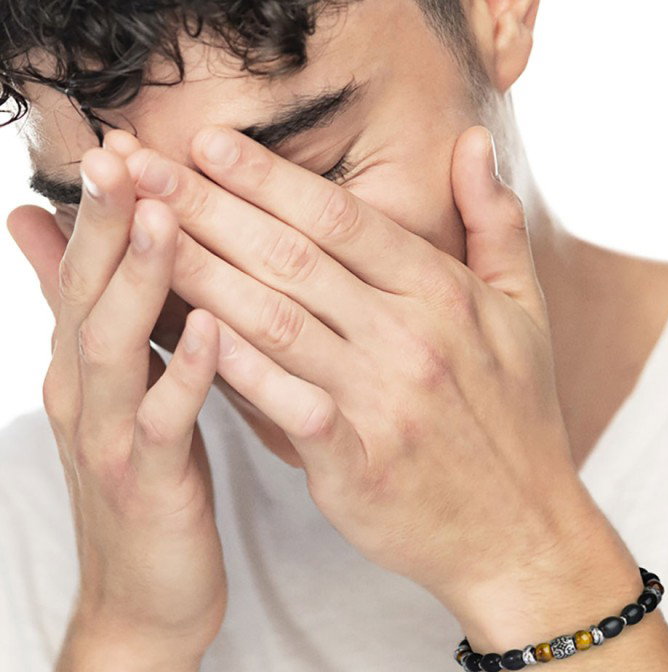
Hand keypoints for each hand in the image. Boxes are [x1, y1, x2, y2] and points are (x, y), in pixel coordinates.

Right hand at [7, 147, 226, 668]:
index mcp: (88, 368)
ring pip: (117, 347)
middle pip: (90, 293)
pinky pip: (167, 421)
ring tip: (166, 217)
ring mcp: (112, 439)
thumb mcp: (120, 400)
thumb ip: (101, 329)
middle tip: (123, 151)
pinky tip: (213, 328)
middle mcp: (88, 393)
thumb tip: (59, 253)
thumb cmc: (149, 484)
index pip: (88, 272)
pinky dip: (186, 372)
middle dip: (107, 222)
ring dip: (139, 280)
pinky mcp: (150, 484)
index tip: (121, 140)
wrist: (147, 599)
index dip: (101, 208)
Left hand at [123, 124, 606, 618]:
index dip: (267, 177)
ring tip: (138, 235)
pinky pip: (290, 408)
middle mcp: (411, 339)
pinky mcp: (360, 466)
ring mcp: (385, 403)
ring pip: (277, 322)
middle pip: (293, 258)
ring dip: (201, 273)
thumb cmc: (517, 417)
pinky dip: (238, 370)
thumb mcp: (526, 311)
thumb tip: (472, 142)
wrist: (521, 529)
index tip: (205, 144)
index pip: (340, 218)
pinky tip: (189, 334)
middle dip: (208, 207)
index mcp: (444, 295)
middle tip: (140, 166)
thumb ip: (495, 224)